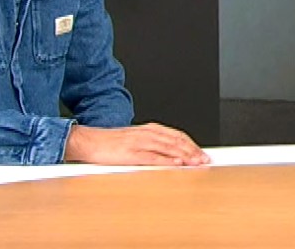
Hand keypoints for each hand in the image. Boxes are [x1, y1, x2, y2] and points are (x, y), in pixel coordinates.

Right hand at [64, 123, 210, 166]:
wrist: (90, 141)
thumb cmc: (110, 143)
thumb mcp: (134, 140)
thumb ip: (152, 145)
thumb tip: (170, 155)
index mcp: (149, 130)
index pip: (176, 135)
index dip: (192, 144)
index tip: (202, 153)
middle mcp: (147, 134)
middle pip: (176, 141)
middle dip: (193, 151)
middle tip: (205, 160)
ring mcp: (139, 143)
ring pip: (168, 148)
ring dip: (185, 155)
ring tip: (196, 163)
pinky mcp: (131, 154)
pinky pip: (153, 157)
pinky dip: (166, 160)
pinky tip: (176, 164)